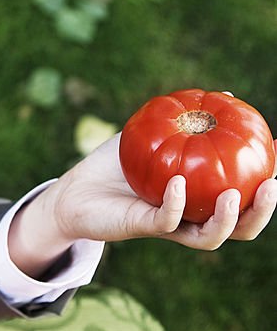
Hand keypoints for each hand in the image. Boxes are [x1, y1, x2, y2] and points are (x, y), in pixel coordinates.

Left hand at [8, 134, 276, 276]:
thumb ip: (186, 117)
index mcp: (199, 199)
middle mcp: (190, 218)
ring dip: (227, 220)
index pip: (243, 197)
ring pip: (209, 237)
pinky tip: (179, 183)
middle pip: (239, 227)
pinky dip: (175, 203)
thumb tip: (224, 93)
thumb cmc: (115, 164)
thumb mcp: (153, 134)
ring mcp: (168, 226)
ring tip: (232, 197)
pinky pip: (166, 221)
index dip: (266, 185)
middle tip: (271, 185)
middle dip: (261, 212)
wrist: (73, 191)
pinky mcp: (142, 228)